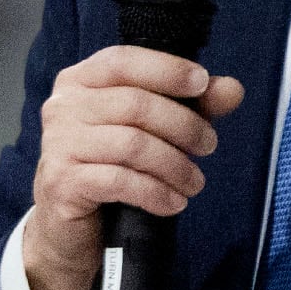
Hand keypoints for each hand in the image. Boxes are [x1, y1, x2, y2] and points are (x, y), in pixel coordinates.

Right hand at [26, 46, 246, 289]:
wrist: (70, 228)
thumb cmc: (111, 168)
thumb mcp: (153, 130)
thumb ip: (192, 105)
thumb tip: (232, 89)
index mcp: (80, 81)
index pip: (123, 61)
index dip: (166, 70)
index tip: (203, 84)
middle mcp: (62, 107)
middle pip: (134, 104)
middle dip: (183, 125)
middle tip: (208, 146)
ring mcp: (58, 145)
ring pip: (132, 144)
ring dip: (175, 164)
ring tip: (195, 182)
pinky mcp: (63, 183)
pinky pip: (120, 181)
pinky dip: (156, 192)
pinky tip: (174, 202)